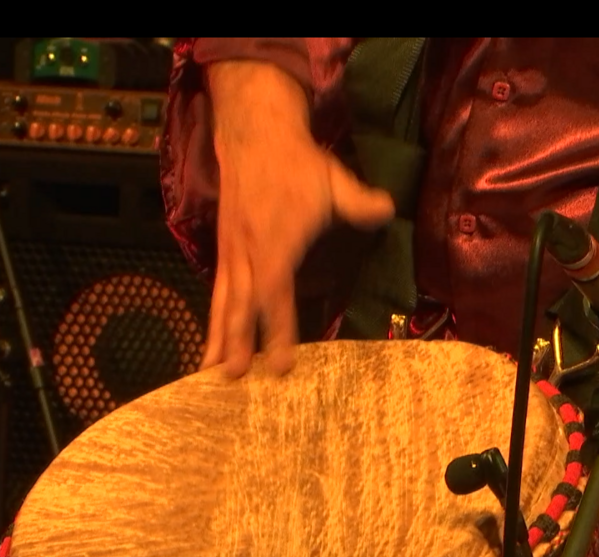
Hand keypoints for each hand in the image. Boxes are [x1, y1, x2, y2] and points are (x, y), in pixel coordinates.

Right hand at [202, 61, 394, 377]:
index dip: (276, 328)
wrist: (253, 135)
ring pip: (222, 302)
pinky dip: (212, 321)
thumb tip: (388, 210)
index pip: (274, 292)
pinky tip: (209, 347)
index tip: (282, 362)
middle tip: (236, 378)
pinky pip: (217, 293)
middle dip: (236, 342)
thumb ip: (360, 201)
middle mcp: (246, 252)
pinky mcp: (225, 251)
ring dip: (216, 339)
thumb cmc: (296, 163)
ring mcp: (231, 252)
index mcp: (274, 241)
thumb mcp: (332, 179)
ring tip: (210, 375)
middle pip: (239, 305)